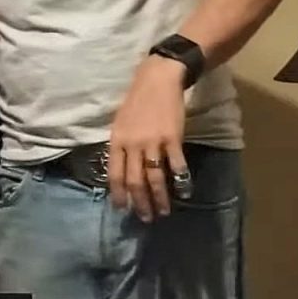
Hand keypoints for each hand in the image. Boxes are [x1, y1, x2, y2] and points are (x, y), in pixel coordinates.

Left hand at [108, 56, 189, 222]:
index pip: (114, 174)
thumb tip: (120, 170)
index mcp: (116, 141)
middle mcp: (132, 144)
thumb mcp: (119, 123)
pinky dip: (180, 181)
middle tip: (145, 218)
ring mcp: (152, 142)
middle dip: (139, 202)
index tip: (122, 209)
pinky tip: (184, 191)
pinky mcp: (172, 138)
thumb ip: (120, 146)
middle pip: (134, 180)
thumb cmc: (137, 102)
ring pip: (154, 177)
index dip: (118, 194)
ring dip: (159, 198)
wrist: (158, 80)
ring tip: (163, 211)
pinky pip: (176, 165)